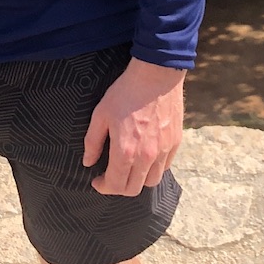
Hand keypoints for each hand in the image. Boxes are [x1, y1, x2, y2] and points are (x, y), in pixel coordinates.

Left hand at [82, 57, 185, 197]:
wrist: (156, 74)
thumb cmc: (126, 92)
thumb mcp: (101, 114)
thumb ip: (93, 142)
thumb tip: (88, 162)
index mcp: (125, 151)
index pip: (115, 185)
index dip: (103, 187)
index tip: (97, 180)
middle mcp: (146, 157)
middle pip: (133, 189)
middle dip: (119, 187)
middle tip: (111, 176)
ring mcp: (163, 151)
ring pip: (151, 181)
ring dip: (138, 180)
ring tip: (129, 169)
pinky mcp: (175, 142)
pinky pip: (165, 166)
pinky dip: (154, 168)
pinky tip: (146, 157)